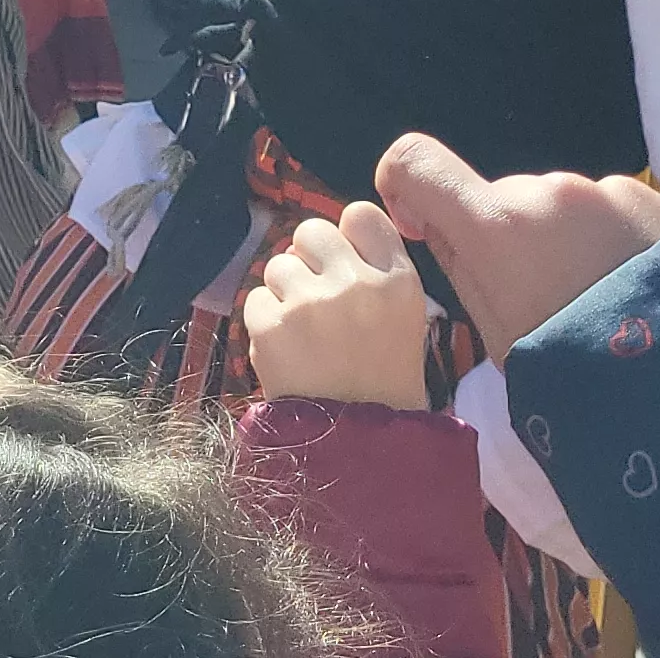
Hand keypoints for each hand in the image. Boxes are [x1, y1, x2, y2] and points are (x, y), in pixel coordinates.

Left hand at [241, 201, 429, 412]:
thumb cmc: (383, 380)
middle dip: (307, 259)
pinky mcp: (272, 326)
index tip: (342, 260)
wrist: (360, 444)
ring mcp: (311, 303)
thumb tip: (328, 239)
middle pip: (312, 231)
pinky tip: (286, 349)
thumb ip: (375, 271)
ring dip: (284, 293)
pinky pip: (255, 299)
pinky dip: (264, 322)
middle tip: (316, 298)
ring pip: (278, 265)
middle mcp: (356, 283)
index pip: (362, 214)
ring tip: (303, 332)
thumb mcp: (404, 319)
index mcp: (398, 281)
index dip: (346, 234)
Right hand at [374, 132, 659, 362]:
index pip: (417, 162)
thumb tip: (440, 225)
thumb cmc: (585, 385)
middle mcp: (560, 192)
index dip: (409, 188)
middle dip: (520, 238)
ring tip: (622, 312)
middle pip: (514, 199)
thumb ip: (467, 272)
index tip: (427, 225)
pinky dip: (638, 248)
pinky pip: (640, 216)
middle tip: (556, 306)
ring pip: (580, 208)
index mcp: (501, 226)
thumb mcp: (503, 346)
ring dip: (585, 243)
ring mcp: (628, 194)